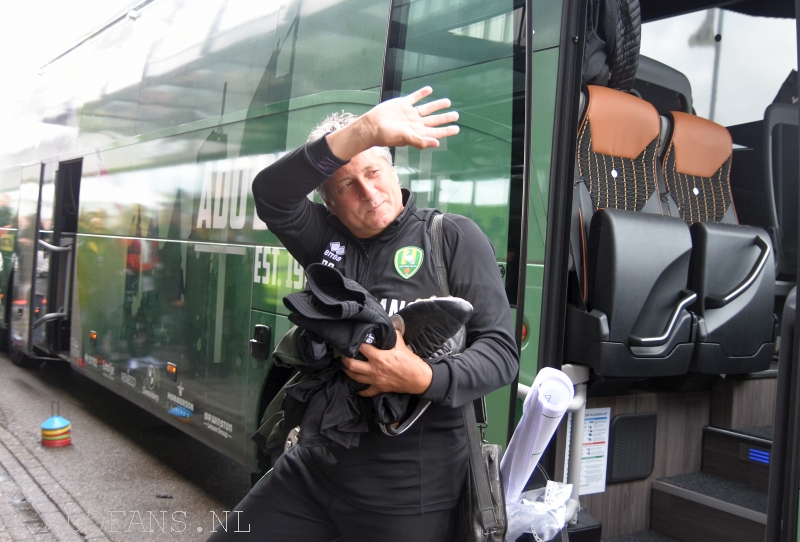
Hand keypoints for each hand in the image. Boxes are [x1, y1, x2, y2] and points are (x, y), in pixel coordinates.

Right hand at [326, 87, 459, 160]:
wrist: (372, 125)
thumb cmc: (387, 135)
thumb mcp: (405, 139)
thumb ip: (421, 141)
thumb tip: (437, 143)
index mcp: (418, 132)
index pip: (436, 131)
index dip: (446, 130)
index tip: (456, 128)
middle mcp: (416, 123)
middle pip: (434, 120)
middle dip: (445, 118)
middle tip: (456, 115)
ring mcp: (410, 113)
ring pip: (427, 108)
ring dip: (437, 105)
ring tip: (447, 102)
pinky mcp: (403, 104)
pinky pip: (415, 98)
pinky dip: (422, 93)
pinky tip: (429, 90)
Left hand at [341, 330, 432, 396]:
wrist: (418, 379)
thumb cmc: (411, 363)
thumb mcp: (402, 346)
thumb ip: (395, 336)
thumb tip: (391, 327)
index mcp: (379, 357)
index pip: (362, 348)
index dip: (356, 343)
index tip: (354, 340)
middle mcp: (374, 369)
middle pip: (352, 365)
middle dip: (345, 359)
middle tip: (344, 354)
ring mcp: (375, 380)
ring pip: (355, 377)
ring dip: (348, 372)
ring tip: (345, 367)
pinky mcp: (379, 388)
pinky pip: (366, 392)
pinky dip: (360, 390)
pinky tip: (356, 388)